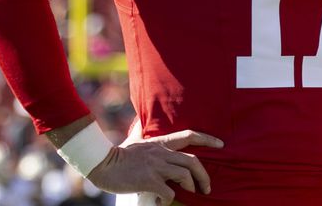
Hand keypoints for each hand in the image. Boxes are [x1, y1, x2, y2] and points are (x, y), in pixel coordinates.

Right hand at [87, 127, 223, 204]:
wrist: (100, 162)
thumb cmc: (117, 154)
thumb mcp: (133, 139)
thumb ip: (141, 132)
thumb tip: (140, 124)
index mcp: (160, 143)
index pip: (189, 135)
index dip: (207, 139)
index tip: (221, 144)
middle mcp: (161, 153)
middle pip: (193, 160)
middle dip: (204, 175)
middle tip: (207, 187)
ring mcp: (156, 166)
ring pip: (184, 174)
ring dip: (191, 186)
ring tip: (191, 193)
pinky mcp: (148, 180)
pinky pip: (167, 191)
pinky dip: (169, 198)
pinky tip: (163, 201)